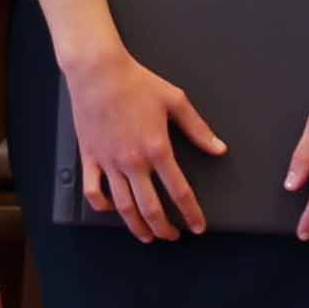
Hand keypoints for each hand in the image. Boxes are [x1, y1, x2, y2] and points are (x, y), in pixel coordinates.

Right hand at [60, 39, 215, 243]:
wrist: (98, 71)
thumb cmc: (136, 82)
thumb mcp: (175, 101)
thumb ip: (198, 129)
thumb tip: (218, 149)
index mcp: (157, 148)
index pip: (180, 192)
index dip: (191, 214)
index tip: (197, 227)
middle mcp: (133, 161)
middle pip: (151, 208)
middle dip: (165, 229)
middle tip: (173, 236)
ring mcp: (109, 162)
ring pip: (124, 207)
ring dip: (137, 226)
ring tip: (147, 235)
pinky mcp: (90, 157)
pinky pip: (94, 191)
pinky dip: (103, 206)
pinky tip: (113, 209)